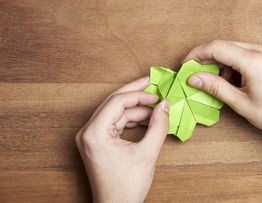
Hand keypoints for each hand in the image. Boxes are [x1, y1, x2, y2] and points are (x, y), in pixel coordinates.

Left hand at [75, 77, 168, 202]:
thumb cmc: (126, 188)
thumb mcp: (147, 154)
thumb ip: (158, 126)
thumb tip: (164, 105)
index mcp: (94, 134)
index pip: (117, 101)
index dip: (139, 95)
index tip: (157, 95)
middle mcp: (88, 132)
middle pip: (114, 102)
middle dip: (136, 94)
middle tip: (153, 83)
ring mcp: (91, 137)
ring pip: (116, 112)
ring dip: (137, 108)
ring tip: (157, 108)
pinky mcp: (97, 141)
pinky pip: (116, 122)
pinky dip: (132, 119)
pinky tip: (148, 119)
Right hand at [183, 40, 261, 201]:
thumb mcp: (240, 103)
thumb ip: (215, 87)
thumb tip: (194, 78)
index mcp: (252, 60)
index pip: (216, 47)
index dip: (196, 55)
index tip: (185, 66)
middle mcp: (260, 50)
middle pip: (223, 45)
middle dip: (206, 58)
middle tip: (194, 74)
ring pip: (233, 49)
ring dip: (219, 62)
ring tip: (214, 82)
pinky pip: (244, 54)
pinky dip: (232, 64)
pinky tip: (230, 81)